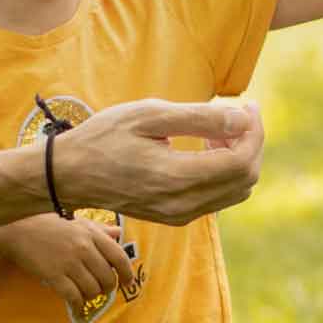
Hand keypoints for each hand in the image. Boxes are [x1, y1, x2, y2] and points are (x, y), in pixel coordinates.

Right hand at [0, 214, 133, 313]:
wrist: (21, 230)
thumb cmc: (51, 224)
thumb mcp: (78, 222)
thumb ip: (100, 230)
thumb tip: (118, 234)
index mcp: (91, 234)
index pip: (118, 257)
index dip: (126, 273)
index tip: (127, 281)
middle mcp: (83, 248)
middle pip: (107, 277)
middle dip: (107, 288)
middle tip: (102, 289)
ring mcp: (68, 262)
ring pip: (92, 290)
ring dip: (92, 296)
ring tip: (87, 294)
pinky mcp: (54, 276)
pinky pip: (73, 297)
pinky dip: (78, 305)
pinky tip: (77, 306)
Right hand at [52, 99, 263, 224]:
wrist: (69, 174)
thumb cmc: (105, 136)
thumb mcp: (150, 115)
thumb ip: (200, 119)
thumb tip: (242, 118)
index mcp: (176, 178)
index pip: (240, 162)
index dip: (254, 132)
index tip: (248, 105)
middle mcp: (182, 205)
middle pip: (244, 179)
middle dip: (251, 142)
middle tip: (239, 112)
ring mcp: (178, 215)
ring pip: (235, 191)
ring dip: (238, 157)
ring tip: (218, 128)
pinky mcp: (174, 216)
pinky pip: (217, 197)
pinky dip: (223, 171)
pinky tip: (204, 147)